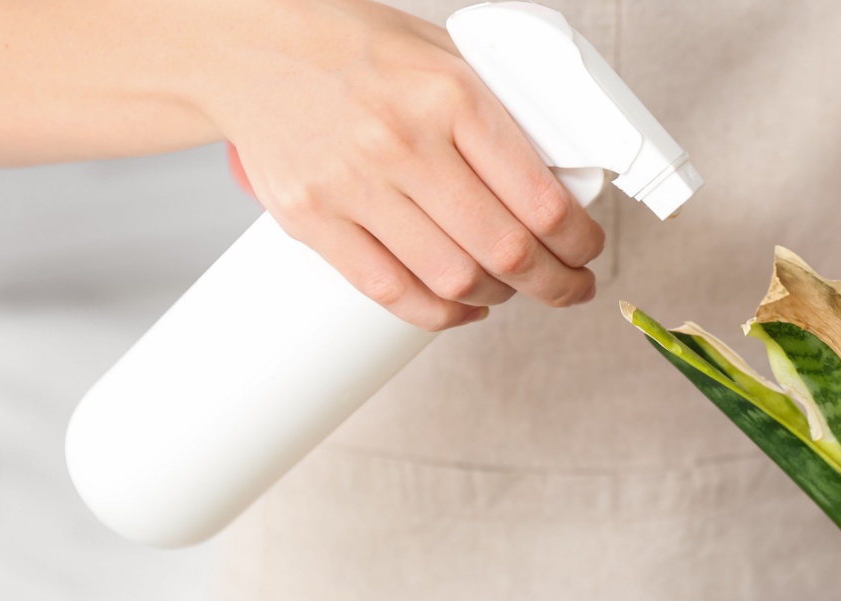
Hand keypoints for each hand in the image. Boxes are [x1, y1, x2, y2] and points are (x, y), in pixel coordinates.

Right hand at [201, 0, 603, 329]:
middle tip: (570, 286)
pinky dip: (439, 314)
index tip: (588, 250)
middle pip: (505, 251)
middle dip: (555, 283)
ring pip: (454, 280)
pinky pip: (390, 292)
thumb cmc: (357, 51)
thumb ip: (500, 114)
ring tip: (512, 289)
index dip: (579, 242)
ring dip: (499, 298)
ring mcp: (353, 185)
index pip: (540, 198)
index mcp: (452, 96)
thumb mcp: (446, 57)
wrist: (252, 46)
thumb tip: (561, 177)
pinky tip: (462, 305)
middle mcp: (404, 142)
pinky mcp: (312, 219)